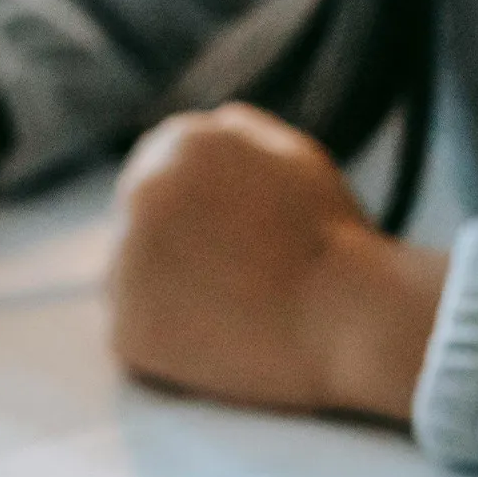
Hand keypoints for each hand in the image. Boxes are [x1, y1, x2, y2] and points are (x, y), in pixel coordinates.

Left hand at [108, 103, 445, 416]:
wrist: (351, 321)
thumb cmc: (334, 243)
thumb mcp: (297, 156)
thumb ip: (242, 136)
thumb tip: (210, 126)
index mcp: (181, 141)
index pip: (156, 178)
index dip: (193, 221)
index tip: (230, 250)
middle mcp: (141, 191)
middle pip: (137, 228)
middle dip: (174, 256)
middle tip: (232, 288)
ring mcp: (126, 260)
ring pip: (130, 284)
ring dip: (166, 301)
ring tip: (230, 318)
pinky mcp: (127, 328)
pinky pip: (135, 339)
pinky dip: (165, 350)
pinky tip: (216, 349)